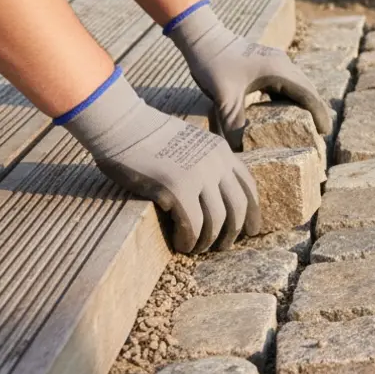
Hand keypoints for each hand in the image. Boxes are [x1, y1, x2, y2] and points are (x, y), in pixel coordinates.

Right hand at [59, 67, 259, 252]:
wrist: (121, 125)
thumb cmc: (147, 136)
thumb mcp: (190, 143)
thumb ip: (205, 162)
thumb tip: (210, 194)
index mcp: (222, 151)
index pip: (248, 186)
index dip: (252, 212)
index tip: (251, 229)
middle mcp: (217, 163)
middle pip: (238, 207)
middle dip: (235, 232)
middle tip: (223, 247)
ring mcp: (199, 175)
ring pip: (217, 220)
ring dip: (208, 240)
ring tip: (196, 248)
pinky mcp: (177, 188)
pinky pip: (192, 225)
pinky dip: (189, 240)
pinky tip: (181, 245)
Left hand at [165, 0, 332, 149]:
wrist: (202, 37)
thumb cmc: (213, 63)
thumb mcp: (224, 97)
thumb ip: (233, 125)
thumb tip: (238, 151)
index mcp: (279, 71)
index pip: (307, 95)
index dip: (318, 114)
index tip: (325, 132)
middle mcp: (283, 64)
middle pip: (308, 89)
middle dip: (316, 110)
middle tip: (320, 133)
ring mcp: (275, 61)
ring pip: (298, 84)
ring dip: (305, 102)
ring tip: (308, 123)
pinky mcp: (266, 62)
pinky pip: (286, 81)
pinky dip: (291, 96)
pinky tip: (285, 109)